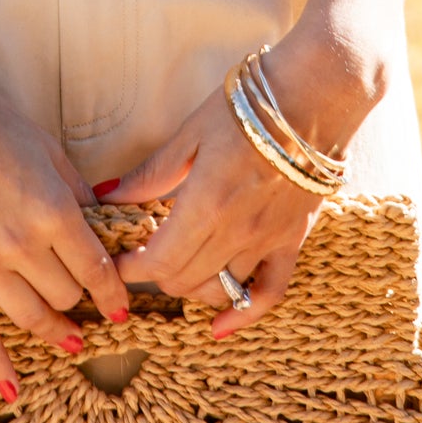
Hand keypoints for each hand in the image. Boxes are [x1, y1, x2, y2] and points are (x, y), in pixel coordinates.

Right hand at [0, 49, 133, 400]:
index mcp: (53, 208)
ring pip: (31, 316)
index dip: (113, 292)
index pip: (96, 269)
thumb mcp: (46, 148)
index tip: (121, 305)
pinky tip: (12, 391)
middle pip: (66, 294)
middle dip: (79, 297)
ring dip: (54, 330)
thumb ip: (76, 192)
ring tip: (68, 339)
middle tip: (84, 300)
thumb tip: (103, 225)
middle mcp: (22, 242)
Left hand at [102, 28, 377, 338]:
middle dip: (154, 274)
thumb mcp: (191, 133)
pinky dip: (245, 315)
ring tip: (176, 269)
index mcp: (205, 203)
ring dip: (191, 286)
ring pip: (220, 289)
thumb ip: (152, 174)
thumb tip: (108, 194)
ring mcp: (267, 240)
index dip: (130, 266)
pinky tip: (221, 327)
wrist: (313, 95)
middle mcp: (237, 232)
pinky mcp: (292, 240)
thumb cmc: (247, 106)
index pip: (158, 260)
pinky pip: (270, 293)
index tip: (115, 260)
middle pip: (183, 278)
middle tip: (141, 255)